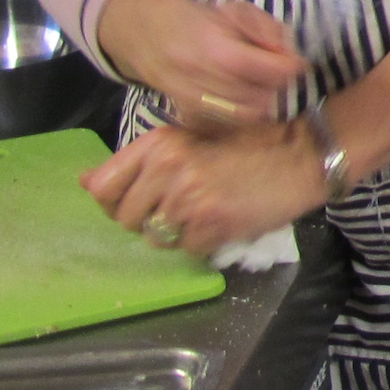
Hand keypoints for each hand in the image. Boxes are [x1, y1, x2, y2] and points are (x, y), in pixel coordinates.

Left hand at [81, 119, 328, 254]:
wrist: (304, 155)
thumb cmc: (250, 145)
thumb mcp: (191, 140)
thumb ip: (139, 161)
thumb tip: (84, 181)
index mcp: (160, 143)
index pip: (103, 187)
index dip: (114, 202)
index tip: (138, 200)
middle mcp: (168, 168)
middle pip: (126, 218)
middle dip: (148, 219)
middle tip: (182, 206)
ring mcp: (188, 198)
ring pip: (155, 237)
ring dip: (176, 231)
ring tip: (205, 210)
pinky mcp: (210, 224)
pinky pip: (185, 248)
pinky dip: (202, 241)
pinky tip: (223, 219)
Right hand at [92, 0, 305, 129]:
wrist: (146, 34)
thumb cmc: (197, 18)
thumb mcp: (235, 9)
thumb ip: (267, 29)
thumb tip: (290, 54)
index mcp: (215, 48)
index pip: (265, 70)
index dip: (290, 68)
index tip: (301, 64)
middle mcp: (201, 79)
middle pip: (259, 97)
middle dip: (278, 87)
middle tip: (282, 75)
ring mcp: (191, 102)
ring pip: (245, 116)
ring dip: (264, 103)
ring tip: (266, 85)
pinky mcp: (187, 115)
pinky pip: (226, 125)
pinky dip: (243, 115)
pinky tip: (247, 99)